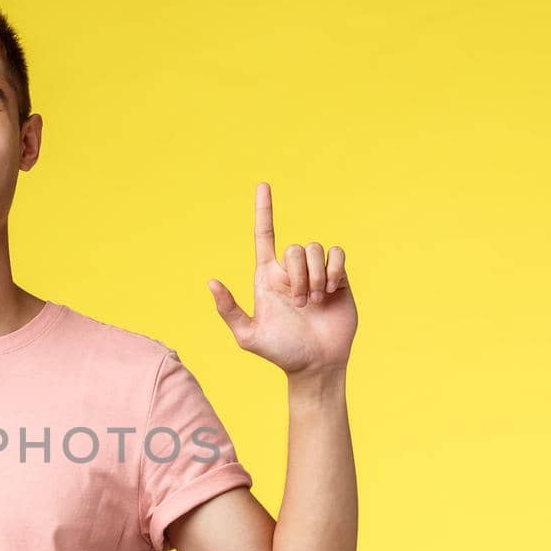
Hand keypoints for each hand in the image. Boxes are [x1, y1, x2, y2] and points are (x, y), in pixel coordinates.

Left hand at [207, 182, 356, 377]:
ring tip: (315, 303)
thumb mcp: (248, 336)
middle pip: (295, 247)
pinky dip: (335, 270)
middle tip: (299, 304)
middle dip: (299, 275)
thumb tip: (211, 282)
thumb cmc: (281, 353)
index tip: (262, 185)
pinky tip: (332, 291)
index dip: (263, 210)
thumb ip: (229, 310)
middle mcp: (291, 271)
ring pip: (317, 249)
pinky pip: (338, 254)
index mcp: (267, 277)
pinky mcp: (339, 278)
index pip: (263, 236)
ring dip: (316, 278)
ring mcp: (315, 274)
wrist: (315, 365)